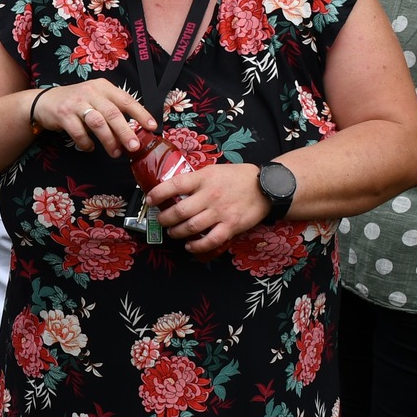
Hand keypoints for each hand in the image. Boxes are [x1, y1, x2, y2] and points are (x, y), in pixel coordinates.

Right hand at [29, 82, 158, 157]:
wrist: (44, 101)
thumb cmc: (76, 103)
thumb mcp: (95, 99)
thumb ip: (111, 110)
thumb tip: (134, 132)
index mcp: (103, 87)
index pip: (126, 100)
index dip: (140, 114)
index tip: (152, 127)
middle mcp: (91, 92)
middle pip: (113, 113)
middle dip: (125, 132)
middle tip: (134, 147)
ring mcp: (76, 103)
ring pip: (98, 123)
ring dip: (108, 140)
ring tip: (115, 152)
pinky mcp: (63, 114)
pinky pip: (79, 132)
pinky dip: (86, 143)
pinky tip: (90, 148)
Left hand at [148, 163, 273, 254]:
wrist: (266, 187)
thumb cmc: (238, 177)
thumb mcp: (214, 170)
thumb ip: (196, 179)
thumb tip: (174, 188)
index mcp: (204, 178)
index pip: (175, 184)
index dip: (158, 193)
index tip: (150, 200)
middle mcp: (210, 195)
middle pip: (179, 211)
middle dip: (165, 218)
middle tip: (161, 220)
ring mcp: (220, 212)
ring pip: (191, 227)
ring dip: (177, 232)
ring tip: (172, 232)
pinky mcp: (231, 225)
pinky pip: (210, 240)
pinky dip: (197, 246)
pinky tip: (190, 246)